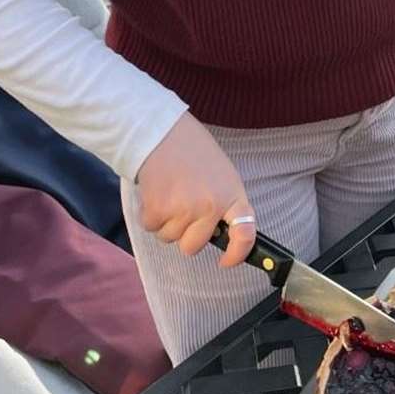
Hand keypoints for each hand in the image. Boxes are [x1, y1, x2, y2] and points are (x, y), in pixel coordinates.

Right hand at [135, 112, 256, 267]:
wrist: (162, 132)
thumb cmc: (194, 152)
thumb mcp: (223, 175)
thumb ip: (225, 204)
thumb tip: (220, 233)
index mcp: (232, 195)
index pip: (244, 234)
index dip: (237, 254)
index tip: (226, 261)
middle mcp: (211, 206)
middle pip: (193, 246)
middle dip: (185, 235)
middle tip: (182, 207)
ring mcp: (184, 210)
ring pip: (170, 238)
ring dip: (166, 222)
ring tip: (170, 192)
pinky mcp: (158, 210)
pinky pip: (151, 228)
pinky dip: (150, 215)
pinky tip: (156, 191)